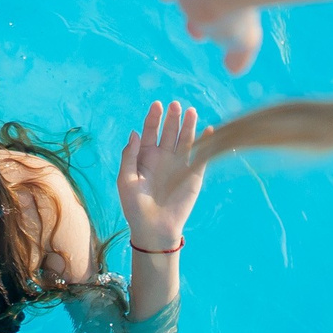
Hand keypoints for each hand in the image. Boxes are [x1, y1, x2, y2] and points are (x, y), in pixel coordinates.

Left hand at [118, 101, 205, 249]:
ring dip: (188, 126)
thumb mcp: (125, 180)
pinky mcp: (193, 175)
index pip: (150, 131)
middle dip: (172, 118)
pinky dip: (204, 143)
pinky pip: (200, 155)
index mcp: (145, 156)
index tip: (157, 105)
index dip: (153, 118)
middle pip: (169, 132)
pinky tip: (207, 130)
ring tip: (191, 111)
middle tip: (175, 104)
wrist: (153, 228)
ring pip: (185, 140)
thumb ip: (129, 156)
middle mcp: (163, 157)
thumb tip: (134, 132)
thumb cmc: (135, 206)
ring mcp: (179, 165)